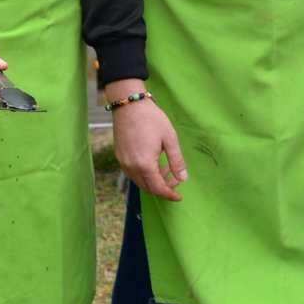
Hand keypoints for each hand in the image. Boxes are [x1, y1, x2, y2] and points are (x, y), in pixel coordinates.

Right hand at [107, 83, 188, 201]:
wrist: (129, 105)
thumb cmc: (152, 119)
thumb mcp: (170, 139)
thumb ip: (177, 161)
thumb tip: (183, 179)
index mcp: (145, 164)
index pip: (158, 188)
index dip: (169, 195)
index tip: (179, 197)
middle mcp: (131, 167)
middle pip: (148, 188)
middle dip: (163, 188)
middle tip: (175, 178)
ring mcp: (123, 162)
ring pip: (139, 182)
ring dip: (153, 181)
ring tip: (166, 168)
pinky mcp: (120, 157)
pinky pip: (132, 174)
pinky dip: (144, 175)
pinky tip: (153, 164)